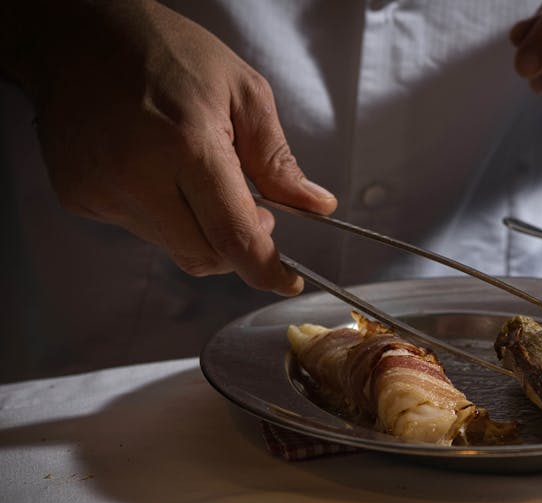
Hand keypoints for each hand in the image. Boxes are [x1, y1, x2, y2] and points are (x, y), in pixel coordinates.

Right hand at [18, 1, 335, 294]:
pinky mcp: (80, 199)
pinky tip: (156, 170)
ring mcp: (103, 191)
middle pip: (204, 256)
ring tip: (192, 174)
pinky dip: (163, 214)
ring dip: (199, 228)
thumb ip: (278, 159)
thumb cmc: (165, 52)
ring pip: (173, 247)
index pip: (234, 236)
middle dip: (236, 246)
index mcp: (187, 146)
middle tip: (249, 209)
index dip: (266, 270)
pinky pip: (140, 229)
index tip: (286, 280)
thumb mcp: (243, 92)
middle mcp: (138, 176)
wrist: (78, 35)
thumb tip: (316, 206)